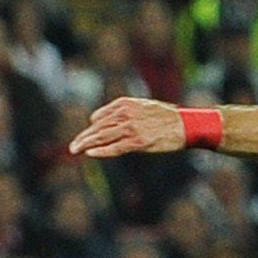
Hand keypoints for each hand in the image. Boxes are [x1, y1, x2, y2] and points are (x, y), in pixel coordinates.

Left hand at [68, 97, 183, 158]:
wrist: (185, 125)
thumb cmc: (166, 117)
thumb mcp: (143, 106)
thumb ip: (125, 111)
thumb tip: (106, 121)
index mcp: (126, 104)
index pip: (100, 117)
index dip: (92, 128)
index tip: (86, 137)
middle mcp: (126, 114)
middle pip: (98, 127)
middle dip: (83, 137)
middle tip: (72, 147)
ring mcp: (131, 128)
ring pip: (102, 137)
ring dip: (86, 144)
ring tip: (75, 150)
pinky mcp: (137, 142)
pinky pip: (114, 148)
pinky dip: (101, 151)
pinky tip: (90, 153)